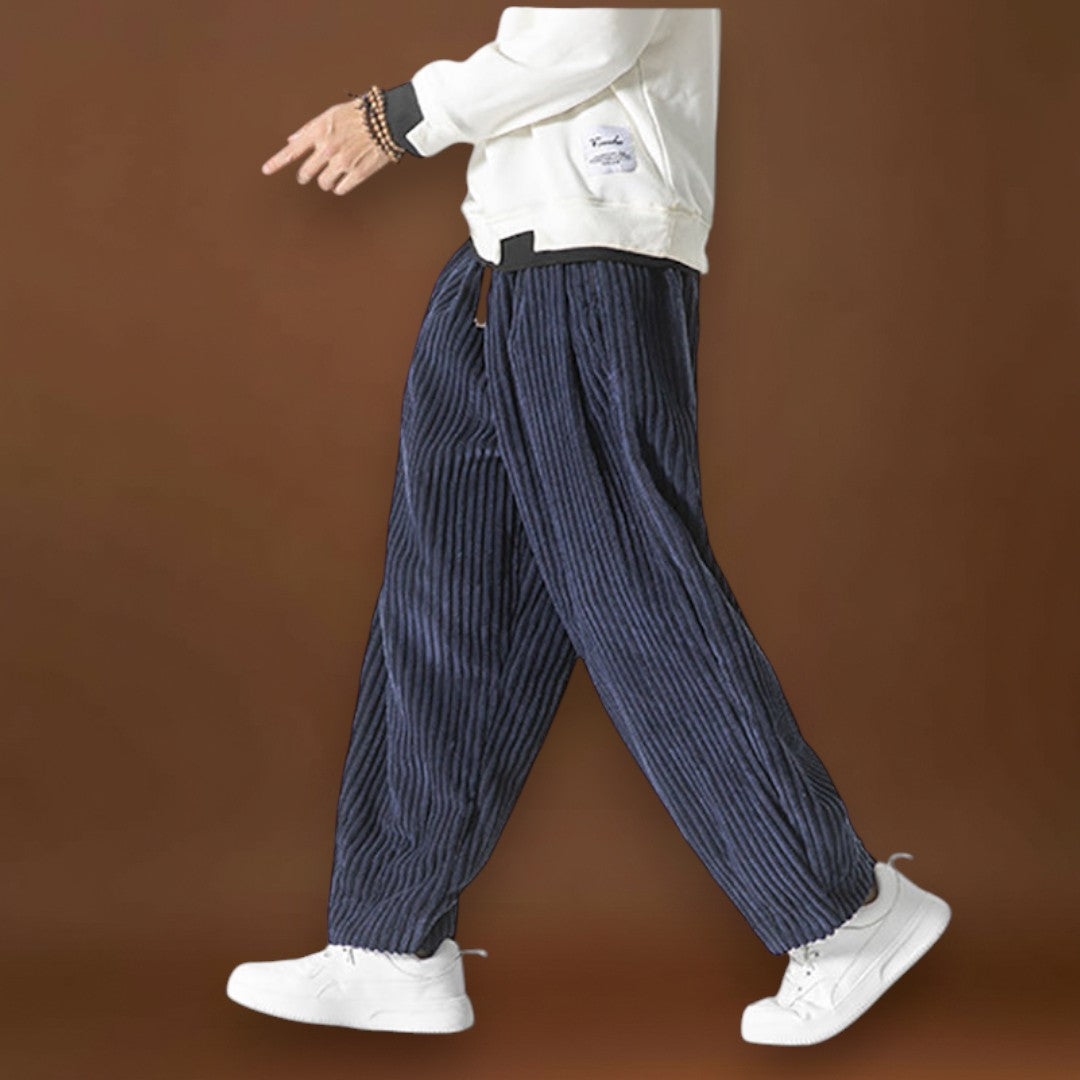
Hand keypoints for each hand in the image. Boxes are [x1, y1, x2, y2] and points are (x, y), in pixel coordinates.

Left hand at [261, 100, 393, 194]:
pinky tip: (343, 181)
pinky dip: (339, 187)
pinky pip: (340, 189)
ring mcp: (342, 162)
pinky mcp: (357, 174)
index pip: (292, 150)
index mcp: (319, 131)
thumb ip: (309, 129)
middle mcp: (327, 148)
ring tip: (331, 174)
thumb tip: (291, 141)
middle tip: (308, 176)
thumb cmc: (358, 115)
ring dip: (325, 181)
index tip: (265, 170)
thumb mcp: (330, 115)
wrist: (387, 121)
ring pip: (323, 183)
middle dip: (305, 175)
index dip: (277, 162)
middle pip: (306, 173)